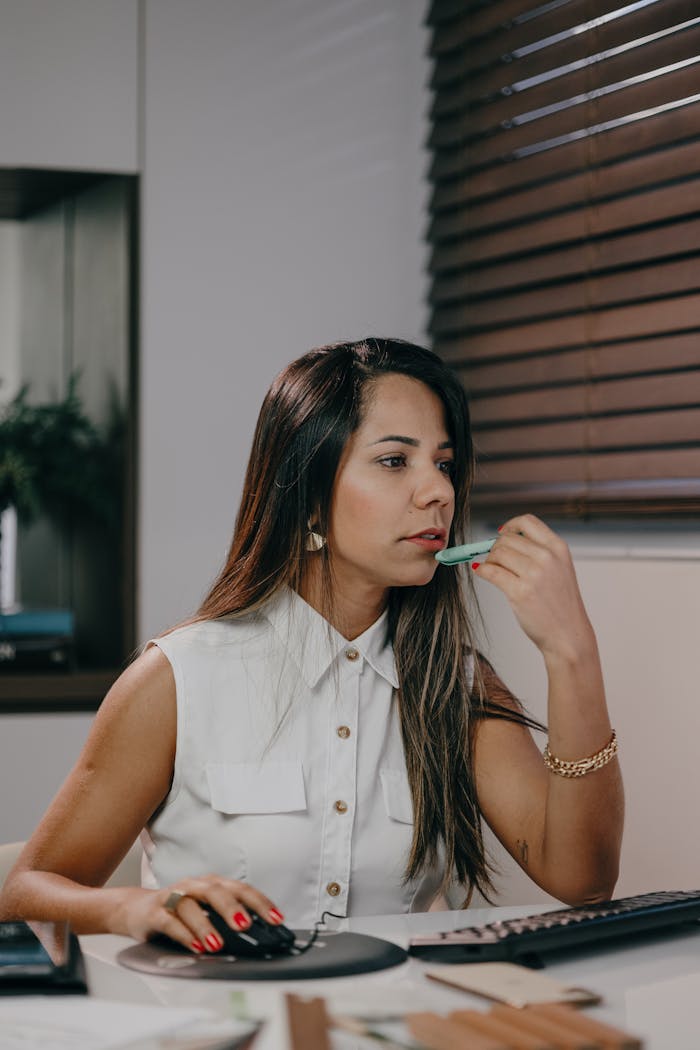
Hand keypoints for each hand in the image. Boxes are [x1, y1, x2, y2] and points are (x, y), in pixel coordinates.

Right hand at [116, 875, 285, 952]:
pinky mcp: (155, 912)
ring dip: (206, 926)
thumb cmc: (179, 911)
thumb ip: (226, 920)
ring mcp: (174, 897)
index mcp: (212, 884)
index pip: (240, 889)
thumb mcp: (206, 911)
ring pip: (191, 907)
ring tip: (217, 945)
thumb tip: (257, 937)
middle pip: (216, 892)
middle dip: (232, 908)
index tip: (276, 919)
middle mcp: (194, 886)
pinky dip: (183, 935)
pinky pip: (170, 922)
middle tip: (245, 925)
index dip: (259, 902)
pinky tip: (194, 947)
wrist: (136, 908)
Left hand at [472, 514, 594, 661]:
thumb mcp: (559, 569)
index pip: (527, 522)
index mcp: (558, 548)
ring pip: (497, 553)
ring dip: (489, 560)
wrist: (568, 635)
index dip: (510, 526)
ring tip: (492, 569)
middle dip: (496, 547)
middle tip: (495, 559)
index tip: (502, 534)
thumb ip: (539, 551)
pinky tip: (481, 572)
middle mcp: (547, 557)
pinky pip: (490, 571)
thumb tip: (505, 538)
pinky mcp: (519, 592)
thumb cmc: (561, 604)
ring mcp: (534, 575)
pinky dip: (482, 570)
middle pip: (508, 538)